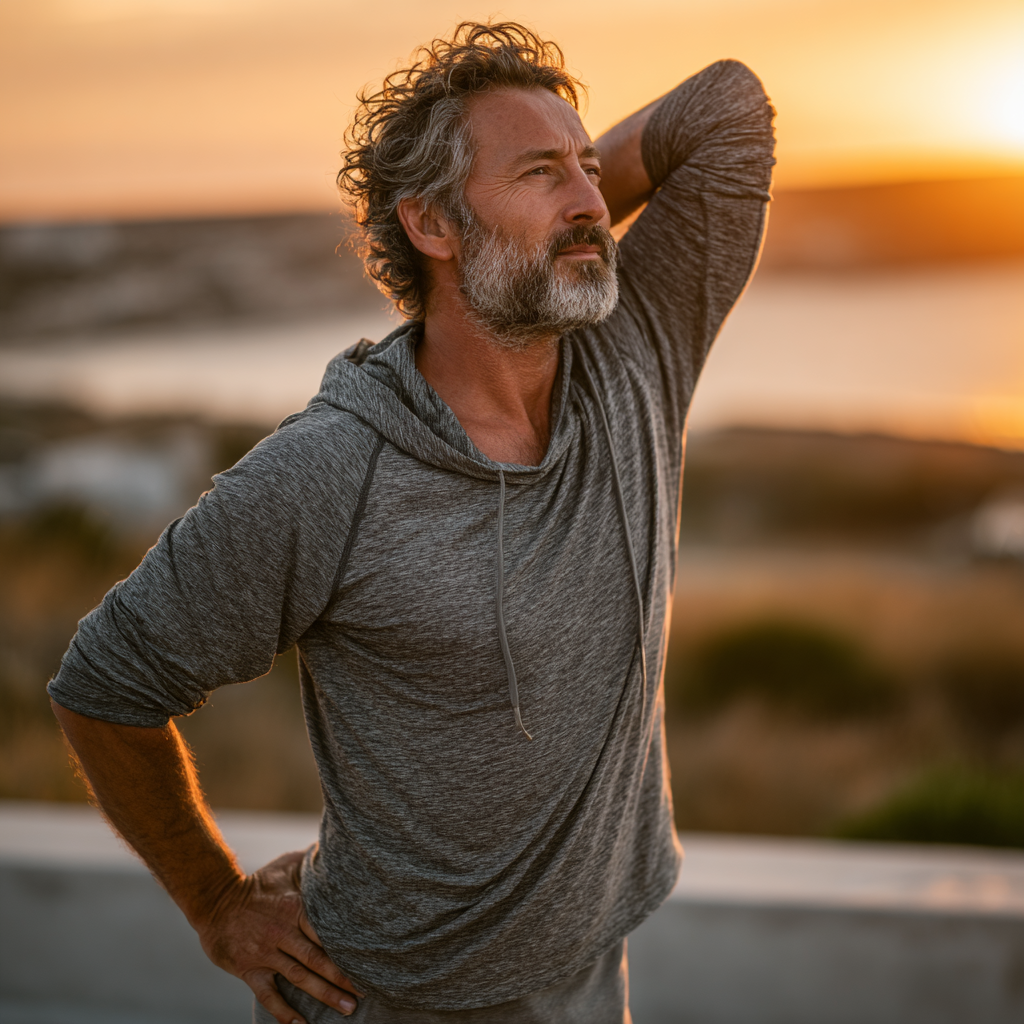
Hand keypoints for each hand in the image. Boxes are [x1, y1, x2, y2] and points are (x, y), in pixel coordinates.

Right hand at [195, 849, 363, 1022]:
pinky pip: (268, 995)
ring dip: (324, 995)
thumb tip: (331, 845)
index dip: (349, 945)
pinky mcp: (249, 969)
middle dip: (343, 977)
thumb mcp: (284, 866)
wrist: (214, 901)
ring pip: (300, 978)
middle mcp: (283, 933)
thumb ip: (309, 859)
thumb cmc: (256, 884)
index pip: (327, 930)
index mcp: (295, 908)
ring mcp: (266, 953)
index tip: (371, 958)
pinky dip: (284, 1012)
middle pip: (319, 959)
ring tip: (347, 1008)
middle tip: (365, 992)